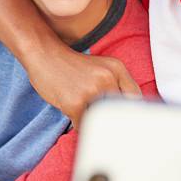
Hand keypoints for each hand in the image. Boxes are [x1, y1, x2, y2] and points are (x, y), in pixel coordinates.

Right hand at [24, 46, 140, 128]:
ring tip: (84, 110)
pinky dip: (78, 123)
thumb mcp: (101, 67)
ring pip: (101, 119)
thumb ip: (117, 84)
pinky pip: (83, 125)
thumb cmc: (72, 65)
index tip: (126, 120)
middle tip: (104, 121)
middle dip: (111, 119)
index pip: (135, 96)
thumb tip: (130, 111)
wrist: (45, 55)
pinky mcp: (76, 103)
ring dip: (93, 121)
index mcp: (117, 68)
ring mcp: (92, 90)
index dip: (132, 112)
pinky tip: (72, 111)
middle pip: (119, 111)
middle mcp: (108, 78)